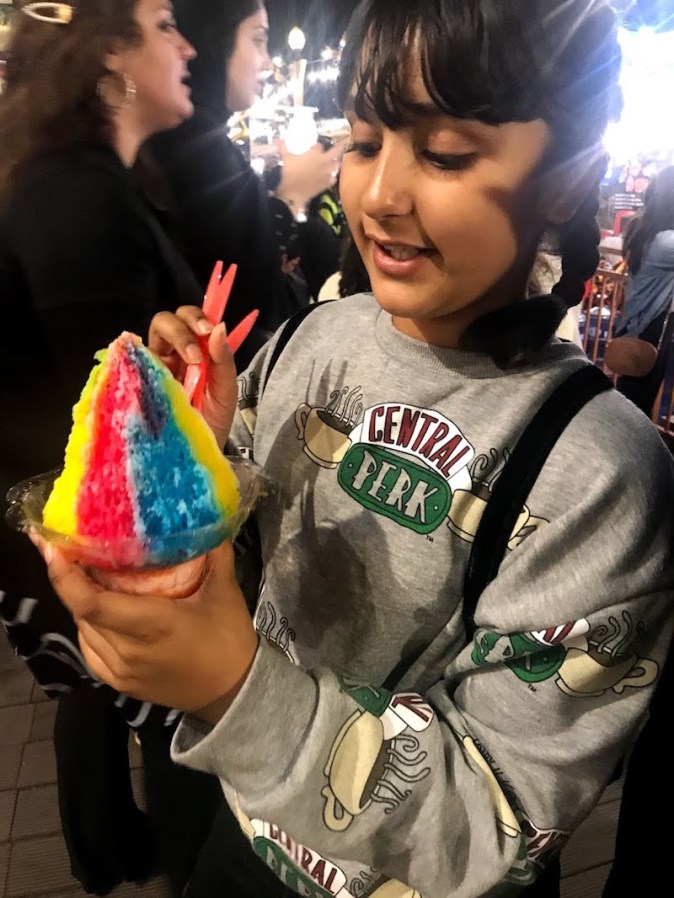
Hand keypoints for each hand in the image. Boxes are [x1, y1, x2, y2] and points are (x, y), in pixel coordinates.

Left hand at [38, 538, 258, 714]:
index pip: (91, 603)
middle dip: (71, 579)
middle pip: (81, 612)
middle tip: (73, 549)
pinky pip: (90, 649)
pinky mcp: (119, 683)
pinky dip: (88, 626)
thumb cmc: (228, 640)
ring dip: (80, 602)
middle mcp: (127, 651)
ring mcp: (120, 671)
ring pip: (83, 630)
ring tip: (86, 574)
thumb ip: (215, 553)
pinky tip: (98, 611)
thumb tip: (204, 519)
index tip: (51, 547)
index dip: (65, 576)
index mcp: (151, 625)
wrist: (233, 693)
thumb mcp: (226, 592)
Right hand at [149, 307, 237, 448]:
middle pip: (165, 321)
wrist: (199, 455)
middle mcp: (169, 356)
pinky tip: (155, 370)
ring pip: (148, 336)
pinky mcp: (135, 385)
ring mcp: (150, 369)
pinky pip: (130, 363)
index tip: (208, 331)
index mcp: (193, 352)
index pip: (188, 320)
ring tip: (190, 362)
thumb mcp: (225, 391)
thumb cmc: (212, 422)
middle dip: (182, 328)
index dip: (196, 318)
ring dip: (171, 340)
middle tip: (198, 353)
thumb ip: (224, 360)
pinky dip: (138, 358)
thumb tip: (219, 327)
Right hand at [277, 140, 343, 209]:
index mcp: (315, 153)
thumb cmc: (290, 173)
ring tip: (334, 162)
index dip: (317, 146)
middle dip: (338, 149)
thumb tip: (278, 140)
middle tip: (339, 147)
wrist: (293, 192)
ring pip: (337, 165)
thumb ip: (283, 147)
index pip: (320, 145)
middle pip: (336, 152)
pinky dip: (332, 177)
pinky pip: (333, 179)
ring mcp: (326, 173)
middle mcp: (323, 161)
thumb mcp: (286, 158)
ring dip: (336, 163)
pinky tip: (330, 177)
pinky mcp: (326, 183)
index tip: (315, 148)